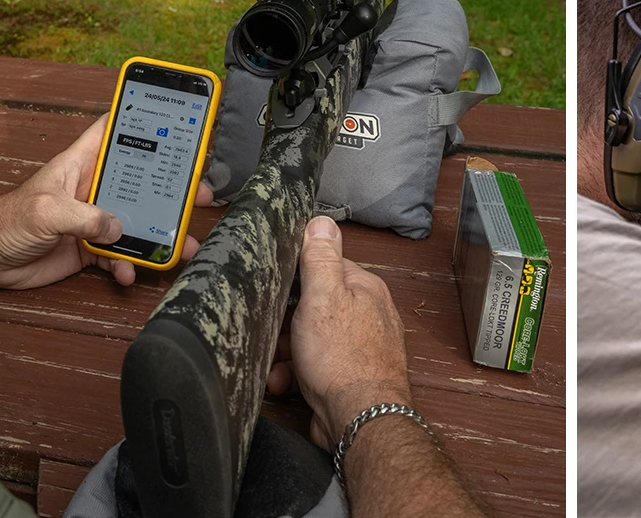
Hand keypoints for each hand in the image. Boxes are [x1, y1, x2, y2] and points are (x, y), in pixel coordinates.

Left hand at [0, 116, 209, 288]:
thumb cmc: (7, 220)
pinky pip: (118, 254)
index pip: (112, 131)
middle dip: (168, 188)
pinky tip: (129, 273)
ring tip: (182, 245)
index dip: (138, 121)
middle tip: (197, 194)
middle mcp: (91, 188)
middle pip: (138, 181)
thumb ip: (85, 217)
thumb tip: (118, 228)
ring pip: (135, 222)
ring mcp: (92, 218)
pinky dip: (128, 264)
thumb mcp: (46, 211)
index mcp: (80, 164)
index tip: (171, 119)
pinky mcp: (88, 247)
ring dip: (158, 234)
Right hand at [266, 217, 413, 448]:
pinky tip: (284, 383)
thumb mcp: (323, 297)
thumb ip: (320, 260)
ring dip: (287, 353)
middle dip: (288, 322)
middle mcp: (367, 316)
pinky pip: (315, 368)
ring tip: (277, 365)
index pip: (327, 269)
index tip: (278, 288)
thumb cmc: (344, 357)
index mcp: (365, 289)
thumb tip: (321, 222)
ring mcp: (360, 348)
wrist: (359, 419)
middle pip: (316, 307)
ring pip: (311, 340)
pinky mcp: (348, 377)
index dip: (299, 279)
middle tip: (273, 332)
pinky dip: (296, 375)